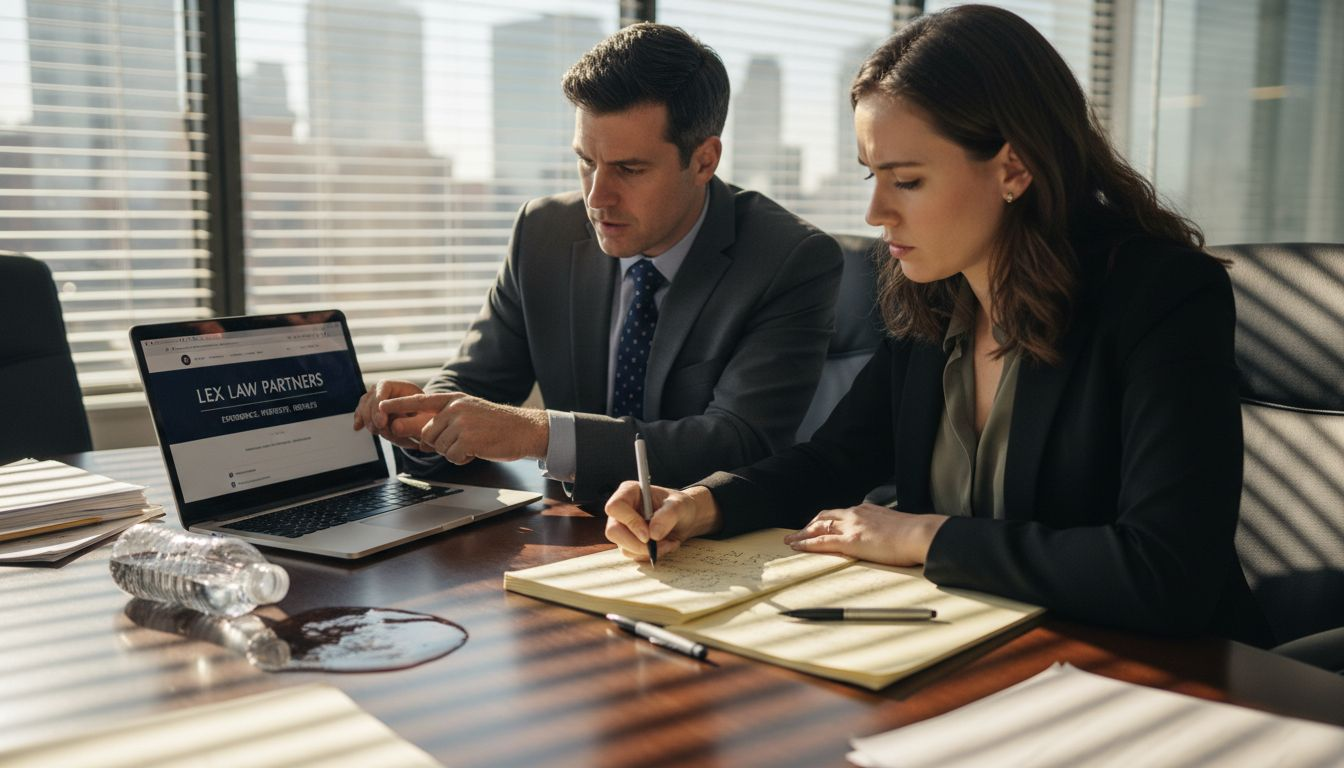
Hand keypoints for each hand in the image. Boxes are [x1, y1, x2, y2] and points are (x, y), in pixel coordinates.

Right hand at [353, 379, 425, 448]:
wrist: (420, 421)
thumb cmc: (425, 418)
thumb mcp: (423, 418)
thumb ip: (410, 422)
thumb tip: (393, 427)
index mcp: (399, 386)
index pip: (383, 387)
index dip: (379, 403)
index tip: (381, 422)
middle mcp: (384, 389)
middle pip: (371, 399)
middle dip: (374, 417)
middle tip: (382, 430)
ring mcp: (375, 397)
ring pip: (364, 408)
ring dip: (371, 423)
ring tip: (382, 433)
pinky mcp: (369, 408)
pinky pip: (360, 412)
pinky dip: (360, 420)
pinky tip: (358, 427)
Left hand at [379, 392, 548, 463]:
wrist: (524, 429)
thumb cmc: (498, 425)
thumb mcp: (471, 411)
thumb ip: (449, 416)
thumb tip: (424, 431)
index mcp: (455, 399)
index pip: (420, 400)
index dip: (399, 405)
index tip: (380, 406)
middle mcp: (456, 408)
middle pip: (427, 433)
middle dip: (439, 444)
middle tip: (461, 443)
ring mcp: (462, 423)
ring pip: (439, 446)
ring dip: (453, 452)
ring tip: (473, 445)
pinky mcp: (468, 439)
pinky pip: (452, 456)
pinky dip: (462, 459)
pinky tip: (477, 452)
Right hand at [604, 483, 721, 561]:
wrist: (685, 519)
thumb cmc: (680, 506)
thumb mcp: (680, 506)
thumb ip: (668, 515)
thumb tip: (653, 534)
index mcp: (629, 492)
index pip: (615, 507)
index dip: (629, 522)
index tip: (647, 535)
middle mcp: (622, 510)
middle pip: (613, 531)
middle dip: (637, 544)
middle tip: (657, 546)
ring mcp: (624, 527)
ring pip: (623, 547)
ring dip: (648, 551)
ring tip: (669, 543)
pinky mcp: (629, 542)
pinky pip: (633, 554)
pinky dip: (650, 555)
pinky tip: (665, 546)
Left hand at [782, 504, 947, 566]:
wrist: (921, 534)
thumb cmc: (914, 534)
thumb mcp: (895, 524)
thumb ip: (883, 527)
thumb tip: (884, 536)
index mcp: (867, 510)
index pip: (840, 513)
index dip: (826, 520)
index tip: (818, 525)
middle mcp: (856, 514)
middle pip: (824, 517)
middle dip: (809, 525)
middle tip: (798, 533)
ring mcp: (852, 526)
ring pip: (818, 527)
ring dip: (802, 534)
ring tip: (791, 541)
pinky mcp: (850, 541)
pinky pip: (822, 542)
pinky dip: (807, 543)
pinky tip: (798, 546)